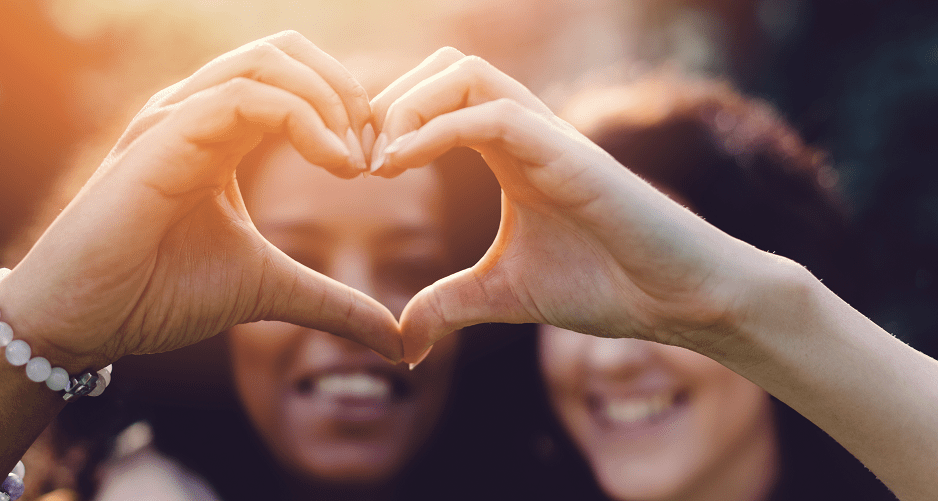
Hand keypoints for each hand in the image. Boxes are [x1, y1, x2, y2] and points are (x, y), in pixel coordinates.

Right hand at [0, 31, 401, 370]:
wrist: (82, 321)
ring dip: (329, 100)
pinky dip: (302, 118)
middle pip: (285, 50)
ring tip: (355, 158)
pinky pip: (244, 96)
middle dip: (345, 90)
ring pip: (268, 60)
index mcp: (220, 134)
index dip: (346, 108)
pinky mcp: (163, 137)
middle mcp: (197, 113)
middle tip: (375, 149)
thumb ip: (331, 303)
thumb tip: (394, 340)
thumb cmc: (155, 295)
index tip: (376, 165)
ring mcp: (176, 117)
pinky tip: (333, 163)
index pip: (293, 78)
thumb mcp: (267, 290)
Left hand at [374, 48, 785, 363]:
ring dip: (409, 105)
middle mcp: (526, 131)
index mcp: (509, 151)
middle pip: (445, 67)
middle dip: (389, 100)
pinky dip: (438, 129)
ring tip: (380, 160)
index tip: (357, 170)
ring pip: (466, 72)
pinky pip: (495, 115)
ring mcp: (548, 136)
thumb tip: (403, 343)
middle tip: (361, 159)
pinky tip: (403, 164)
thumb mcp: (503, 294)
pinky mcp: (569, 154)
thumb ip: (449, 304)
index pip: (438, 98)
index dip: (387, 121)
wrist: (677, 299)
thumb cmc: (604, 284)